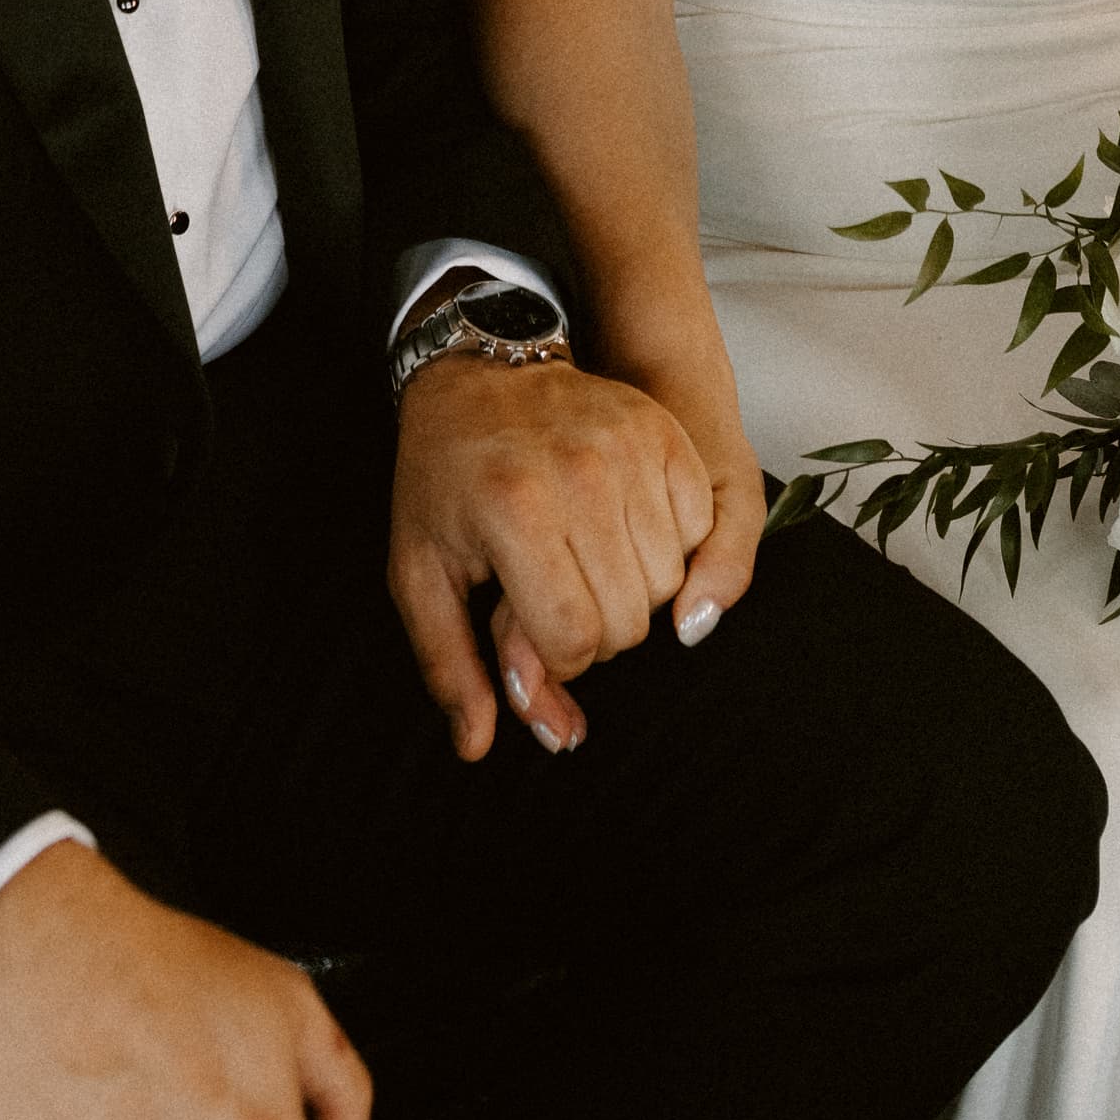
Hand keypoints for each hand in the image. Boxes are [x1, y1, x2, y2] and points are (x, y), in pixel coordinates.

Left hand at [388, 352, 723, 759]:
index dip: (556, 659)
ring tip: (587, 559)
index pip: (575, 641)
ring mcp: (628, 447)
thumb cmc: (443, 478)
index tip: (527, 625)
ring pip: (670, 583)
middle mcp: (579, 475)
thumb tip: (477, 746)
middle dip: (594, 629)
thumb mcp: (420, 572)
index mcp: (513, 512)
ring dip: (633, 592)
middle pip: (629, 619)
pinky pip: (698, 529)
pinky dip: (671, 547)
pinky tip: (623, 529)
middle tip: (556, 591)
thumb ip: (450, 665)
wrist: (478, 373)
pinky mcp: (662, 432)